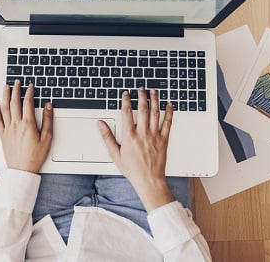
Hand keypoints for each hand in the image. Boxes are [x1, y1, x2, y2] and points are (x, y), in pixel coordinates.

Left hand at [0, 80, 53, 172]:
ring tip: (6, 87)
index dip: (29, 92)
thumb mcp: (47, 138)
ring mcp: (8, 129)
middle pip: (14, 102)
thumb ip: (48, 120)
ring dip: (5, 96)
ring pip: (5, 108)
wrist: (22, 170)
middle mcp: (16, 125)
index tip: (30, 86)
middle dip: (16, 90)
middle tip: (17, 82)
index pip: (28, 103)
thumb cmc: (35, 156)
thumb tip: (48, 106)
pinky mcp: (2, 135)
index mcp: (28, 124)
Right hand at [98, 88, 173, 211]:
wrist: (149, 180)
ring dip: (155, 100)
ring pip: (155, 113)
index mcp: (130, 136)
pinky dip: (169, 112)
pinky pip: (168, 123)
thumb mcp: (115, 154)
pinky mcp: (164, 140)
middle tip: (141, 89)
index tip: (126, 94)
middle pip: (143, 109)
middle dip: (141, 96)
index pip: (127, 113)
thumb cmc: (132, 169)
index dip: (126, 101)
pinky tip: (169, 105)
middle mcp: (143, 134)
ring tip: (154, 91)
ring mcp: (154, 136)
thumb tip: (100, 125)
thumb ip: (107, 137)